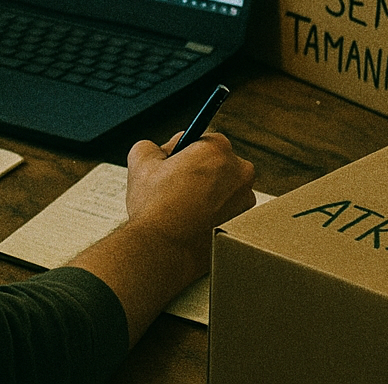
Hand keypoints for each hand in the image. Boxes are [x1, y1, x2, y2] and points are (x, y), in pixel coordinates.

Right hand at [69, 129, 254, 347]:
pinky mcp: (244, 220)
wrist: (163, 247)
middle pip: (218, 161)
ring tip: (184, 204)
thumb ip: (154, 145)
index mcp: (218, 150)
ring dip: (209, 189)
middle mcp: (240, 172)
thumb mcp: (141, 159)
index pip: (203, 139)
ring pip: (225, 184)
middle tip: (176, 184)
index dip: (184, 150)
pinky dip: (215, 209)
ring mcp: (245, 198)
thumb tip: (162, 151)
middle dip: (200, 169)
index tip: (174, 163)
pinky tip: (194, 217)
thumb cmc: (154, 206)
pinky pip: (228, 206)